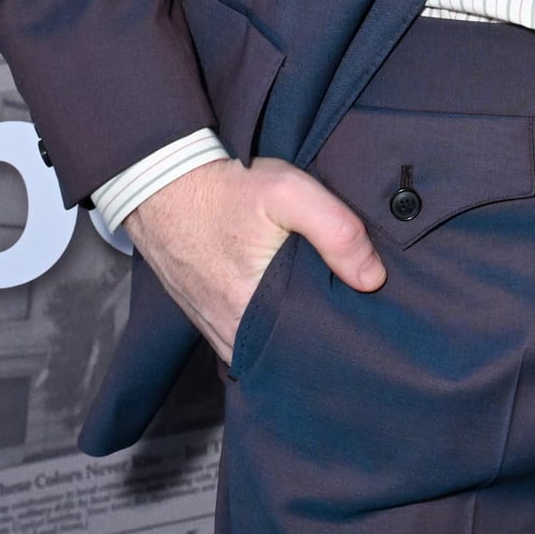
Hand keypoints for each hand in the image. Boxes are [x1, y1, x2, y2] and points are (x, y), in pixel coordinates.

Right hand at [124, 157, 385, 363]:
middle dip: (319, 336)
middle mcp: (229, 331)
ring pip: (265, 347)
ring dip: (291, 333)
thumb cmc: (226, 188)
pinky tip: (286, 306)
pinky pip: (243, 337)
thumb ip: (336, 231)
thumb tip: (372, 278)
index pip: (310, 347)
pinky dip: (266, 327)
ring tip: (320, 309)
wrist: (161, 183)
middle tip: (347, 311)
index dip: (339, 335)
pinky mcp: (204, 317)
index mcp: (251, 313)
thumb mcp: (289, 193)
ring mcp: (213, 327)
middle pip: (289, 350)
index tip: (363, 320)